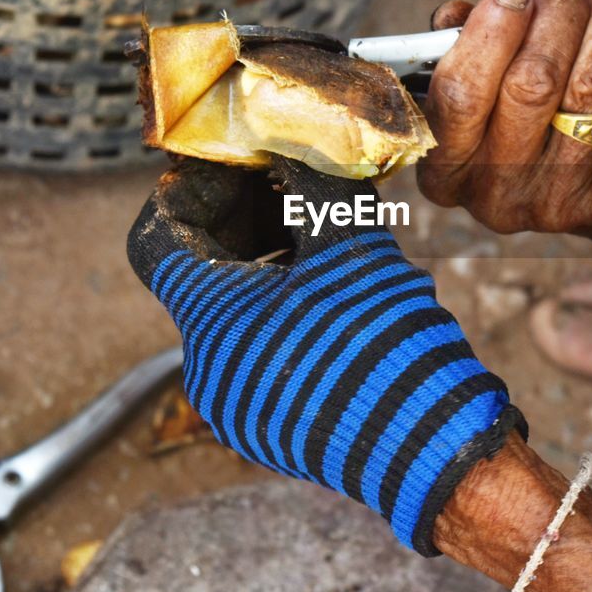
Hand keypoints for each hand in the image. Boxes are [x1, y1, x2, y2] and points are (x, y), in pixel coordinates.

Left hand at [127, 156, 524, 554]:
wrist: (433, 448)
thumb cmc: (388, 350)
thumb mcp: (353, 247)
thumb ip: (315, 185)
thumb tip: (294, 143)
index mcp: (212, 322)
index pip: (158, 238)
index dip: (189, 190)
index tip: (234, 167)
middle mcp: (209, 370)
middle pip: (197, 273)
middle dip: (238, 221)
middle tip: (286, 186)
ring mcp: (237, 403)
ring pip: (231, 313)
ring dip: (265, 264)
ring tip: (319, 235)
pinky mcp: (268, 423)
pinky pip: (255, 350)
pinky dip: (280, 309)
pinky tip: (331, 291)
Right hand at [417, 0, 591, 239]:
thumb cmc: (531, 126)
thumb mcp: (481, 101)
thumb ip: (466, 55)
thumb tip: (460, 15)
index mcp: (451, 171)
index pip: (460, 94)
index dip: (491, 31)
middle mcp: (504, 195)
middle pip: (532, 82)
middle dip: (557, 15)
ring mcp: (569, 199)